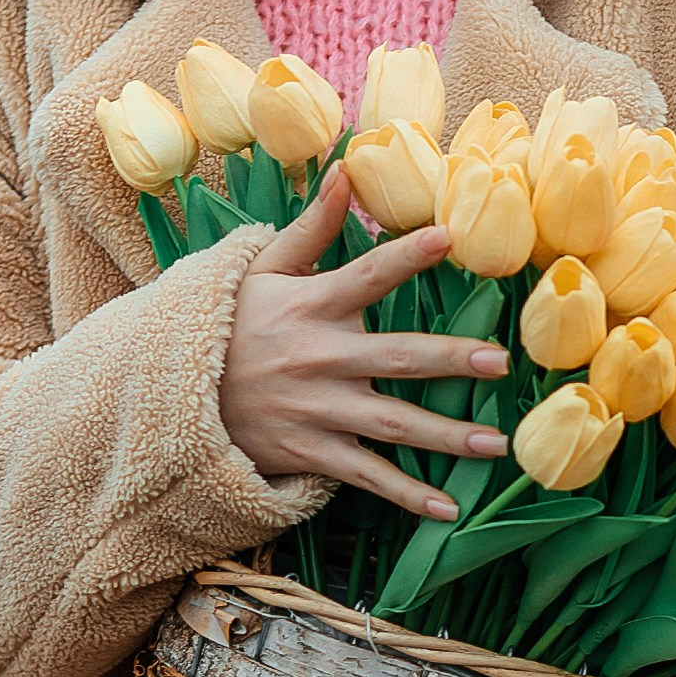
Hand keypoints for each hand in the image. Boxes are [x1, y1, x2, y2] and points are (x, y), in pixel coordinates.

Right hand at [219, 164, 508, 521]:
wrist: (176, 394)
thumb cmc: (232, 323)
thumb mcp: (263, 269)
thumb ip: (314, 225)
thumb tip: (347, 169)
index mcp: (311, 305)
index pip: (366, 274)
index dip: (405, 255)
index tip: (449, 237)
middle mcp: (320, 358)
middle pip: (397, 357)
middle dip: (451, 361)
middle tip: (499, 363)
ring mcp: (317, 410)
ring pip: (392, 424)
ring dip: (446, 436)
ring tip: (495, 443)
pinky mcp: (311, 452)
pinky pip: (365, 475)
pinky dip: (405, 494)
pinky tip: (446, 507)